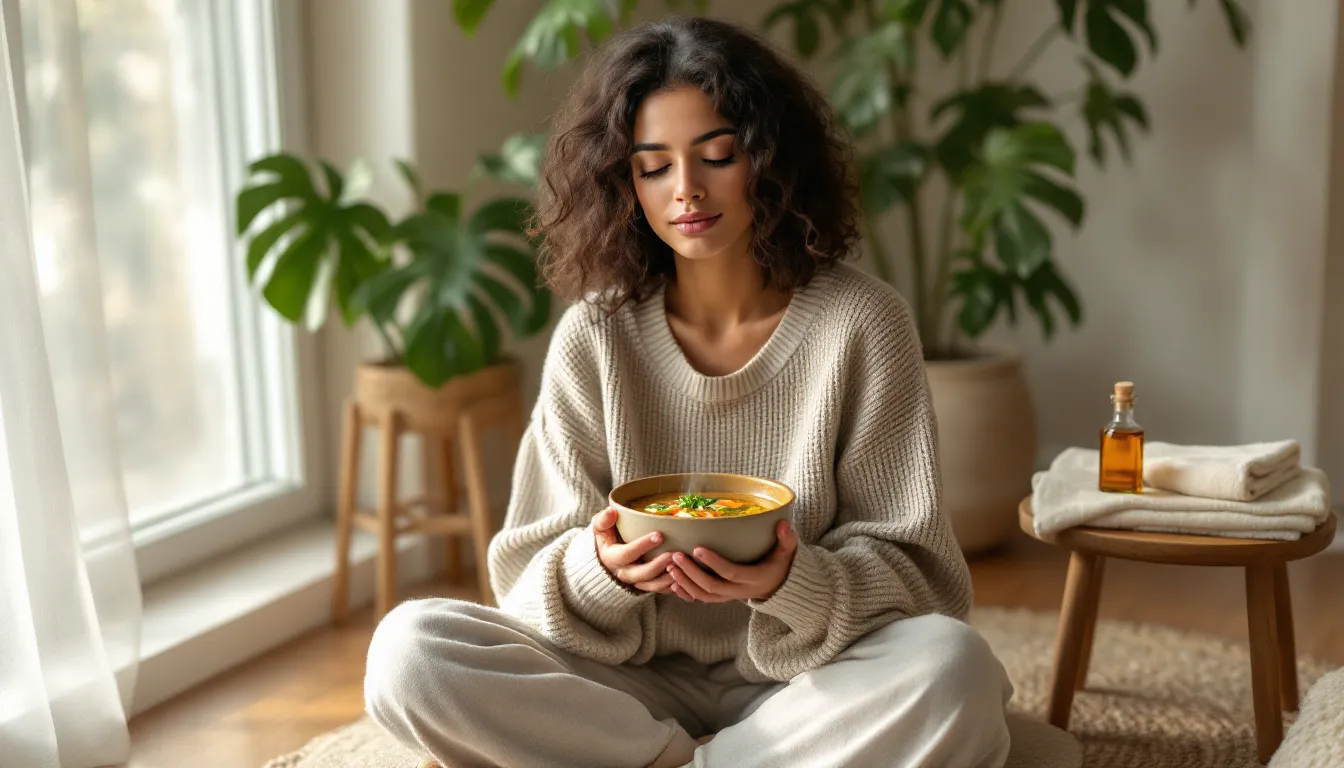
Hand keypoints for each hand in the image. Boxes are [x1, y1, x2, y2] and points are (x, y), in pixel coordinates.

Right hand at [593, 509, 674, 592]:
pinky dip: (672, 587)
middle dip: (658, 565)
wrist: (609, 557)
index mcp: (612, 558)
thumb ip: (602, 521)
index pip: (627, 554)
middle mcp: (624, 573)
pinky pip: (660, 591)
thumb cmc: (608, 538)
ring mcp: (636, 582)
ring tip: (681, 567)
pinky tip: (684, 579)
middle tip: (673, 554)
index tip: (659, 535)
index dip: (643, 545)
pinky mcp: (647, 586)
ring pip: (652, 586)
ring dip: (667, 578)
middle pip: (641, 574)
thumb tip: (611, 512)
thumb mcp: (600, 528)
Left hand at [666, 521, 797, 602]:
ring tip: (670, 567)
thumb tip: (783, 524)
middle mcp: (739, 591)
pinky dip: (686, 593)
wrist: (777, 587)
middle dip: (691, 573)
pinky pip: (701, 600)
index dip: (714, 563)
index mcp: (753, 579)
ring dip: (685, 582)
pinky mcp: (722, 598)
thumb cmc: (779, 565)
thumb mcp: (787, 553)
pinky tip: (672, 583)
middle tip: (676, 556)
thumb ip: (787, 539)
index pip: (731, 573)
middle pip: (711, 586)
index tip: (697, 548)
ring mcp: (729, 596)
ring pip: (703, 596)